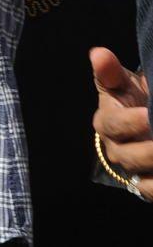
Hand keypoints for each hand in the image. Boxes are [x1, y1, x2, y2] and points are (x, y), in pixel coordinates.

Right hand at [91, 46, 152, 198]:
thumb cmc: (132, 97)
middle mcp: (115, 150)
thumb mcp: (123, 82)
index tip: (147, 114)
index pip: (114, 125)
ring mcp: (132, 171)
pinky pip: (152, 193)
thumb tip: (98, 53)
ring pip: (144, 181)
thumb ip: (111, 71)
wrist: (146, 119)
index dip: (131, 122)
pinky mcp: (145, 186)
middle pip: (130, 157)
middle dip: (150, 151)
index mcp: (106, 123)